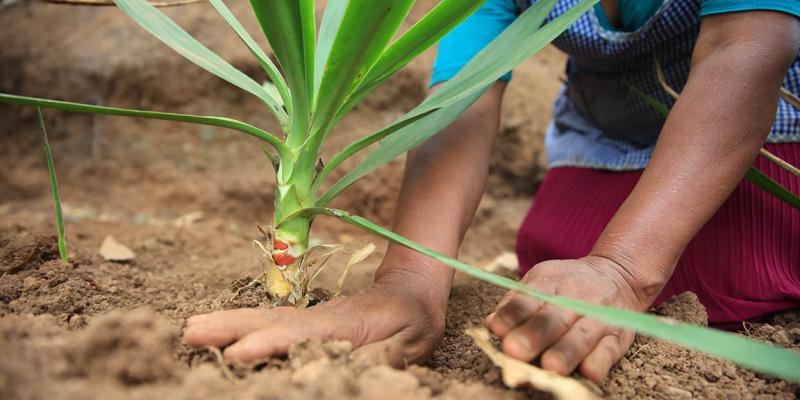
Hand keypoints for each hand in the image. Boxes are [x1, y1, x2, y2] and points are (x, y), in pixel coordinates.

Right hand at [183, 268, 445, 365]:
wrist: (410, 290)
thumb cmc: (413, 320)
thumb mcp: (408, 341)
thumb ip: (383, 355)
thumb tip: (354, 368)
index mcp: (340, 326)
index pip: (298, 336)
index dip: (268, 346)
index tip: (238, 355)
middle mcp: (316, 319)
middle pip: (267, 323)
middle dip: (229, 328)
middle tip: (190, 334)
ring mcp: (308, 320)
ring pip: (263, 321)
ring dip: (227, 324)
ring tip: (190, 329)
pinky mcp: (306, 325)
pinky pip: (269, 326)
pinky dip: (241, 326)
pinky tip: (219, 333)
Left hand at [486, 256, 650, 382]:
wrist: (617, 274)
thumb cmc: (567, 286)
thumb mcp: (540, 281)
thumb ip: (515, 303)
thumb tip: (490, 324)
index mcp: (550, 283)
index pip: (528, 299)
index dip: (512, 314)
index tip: (496, 328)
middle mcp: (575, 299)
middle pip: (553, 318)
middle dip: (534, 335)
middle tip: (514, 350)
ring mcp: (599, 317)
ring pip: (582, 336)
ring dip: (566, 352)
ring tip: (550, 368)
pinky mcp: (619, 335)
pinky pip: (610, 349)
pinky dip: (600, 361)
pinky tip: (589, 373)